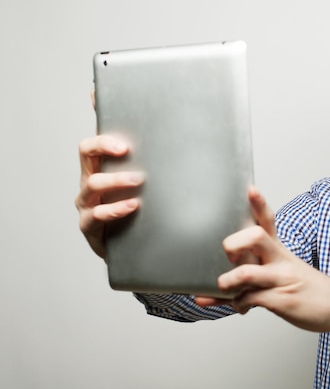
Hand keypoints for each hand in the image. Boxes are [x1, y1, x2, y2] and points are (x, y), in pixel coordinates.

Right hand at [75, 135, 143, 257]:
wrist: (131, 251)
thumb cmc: (138, 214)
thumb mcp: (143, 190)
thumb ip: (153, 171)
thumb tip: (185, 151)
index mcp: (99, 170)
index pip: (92, 146)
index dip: (102, 138)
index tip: (123, 140)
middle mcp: (89, 183)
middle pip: (86, 154)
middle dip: (105, 147)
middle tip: (127, 150)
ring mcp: (87, 204)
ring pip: (93, 184)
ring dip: (117, 179)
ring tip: (139, 180)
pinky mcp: (88, 225)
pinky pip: (98, 214)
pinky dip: (116, 208)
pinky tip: (133, 206)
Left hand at [196, 187, 329, 331]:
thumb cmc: (308, 286)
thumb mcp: (288, 265)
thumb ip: (261, 263)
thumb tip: (232, 265)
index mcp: (280, 249)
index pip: (269, 220)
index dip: (259, 204)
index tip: (251, 189)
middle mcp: (280, 260)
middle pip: (255, 237)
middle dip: (233, 244)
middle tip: (228, 256)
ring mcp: (281, 279)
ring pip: (246, 272)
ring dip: (228, 282)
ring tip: (224, 287)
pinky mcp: (281, 300)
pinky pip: (250, 298)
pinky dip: (238, 304)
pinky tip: (241, 307)